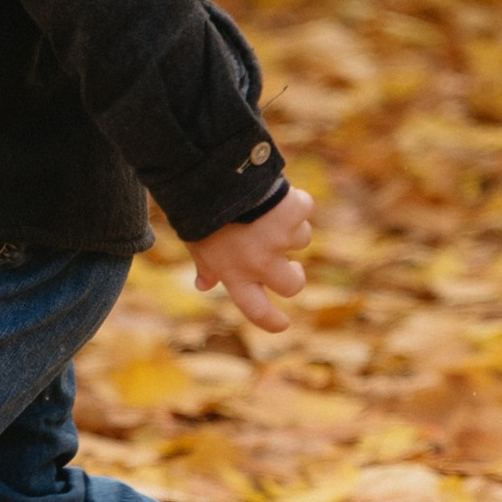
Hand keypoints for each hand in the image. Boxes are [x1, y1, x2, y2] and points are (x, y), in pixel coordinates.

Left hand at [192, 185, 313, 335]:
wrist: (211, 178)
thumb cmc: (200, 212)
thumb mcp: (197, 244)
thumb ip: (206, 267)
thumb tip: (203, 285)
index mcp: (235, 275)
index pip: (257, 311)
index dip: (272, 321)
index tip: (282, 324)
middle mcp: (261, 263)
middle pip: (293, 285)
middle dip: (295, 275)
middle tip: (292, 267)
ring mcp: (280, 239)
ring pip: (302, 240)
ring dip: (290, 227)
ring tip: (265, 210)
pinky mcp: (294, 213)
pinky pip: (304, 208)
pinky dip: (294, 199)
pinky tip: (276, 191)